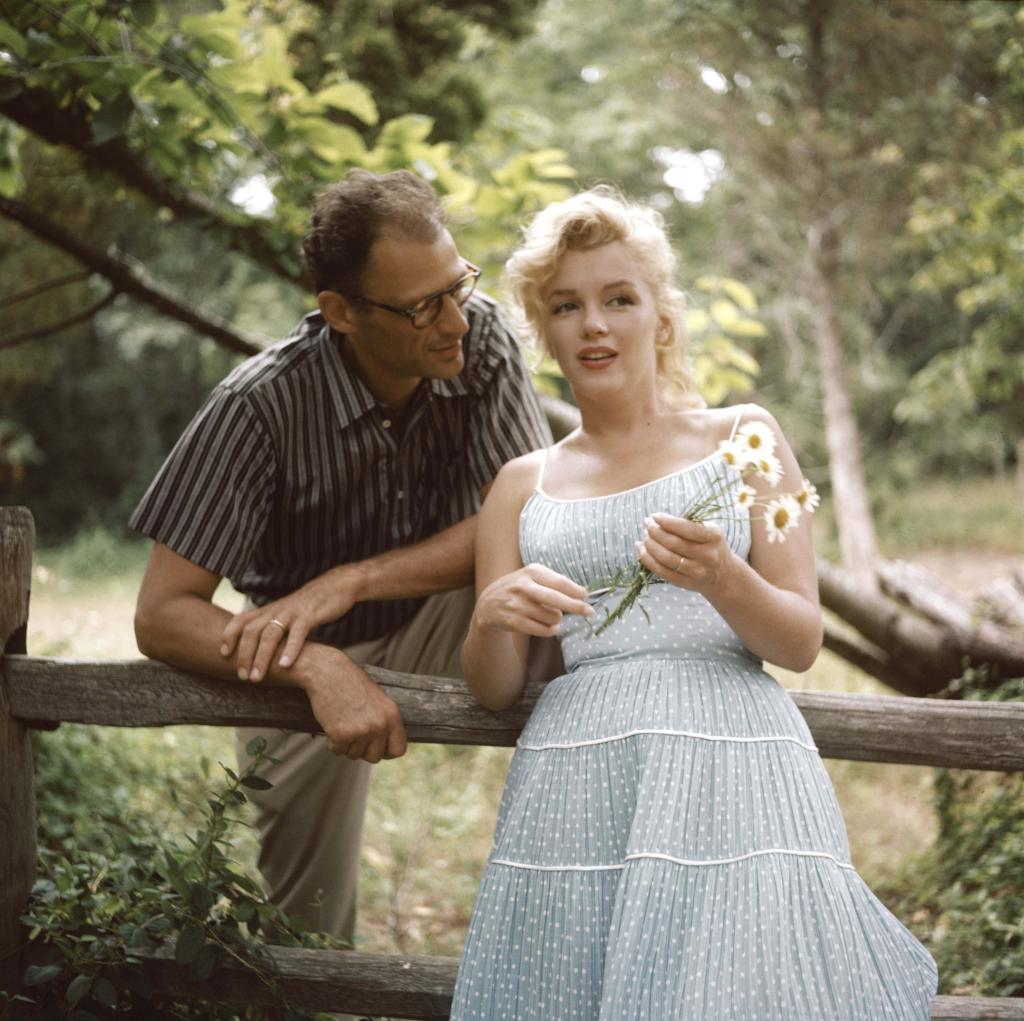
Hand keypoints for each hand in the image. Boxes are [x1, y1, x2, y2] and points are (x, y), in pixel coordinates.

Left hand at [220, 568, 360, 681]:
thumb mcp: (285, 613)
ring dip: (262, 657)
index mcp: (268, 610)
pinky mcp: (309, 615)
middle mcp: (276, 610)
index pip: (240, 620)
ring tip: (257, 677)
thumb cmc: (309, 605)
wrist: (336, 586)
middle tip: (241, 676)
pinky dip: (290, 650)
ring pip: (271, 634)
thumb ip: (272, 626)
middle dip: (244, 655)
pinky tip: (286, 666)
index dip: (229, 636)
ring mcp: (292, 612)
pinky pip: (297, 634)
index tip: (223, 654)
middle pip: (252, 631)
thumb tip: (257, 648)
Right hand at [295, 644, 406, 761]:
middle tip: (353, 734)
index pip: (398, 749)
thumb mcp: (378, 700)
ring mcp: (361, 731)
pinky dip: (332, 741)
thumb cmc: (351, 683)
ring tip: (342, 722)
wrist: (328, 672)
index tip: (376, 749)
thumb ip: (384, 722)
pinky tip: (332, 723)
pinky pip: (337, 751)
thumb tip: (385, 747)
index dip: (386, 752)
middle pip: (374, 757)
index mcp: (392, 716)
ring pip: (354, 755)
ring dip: (346, 744)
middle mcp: (380, 725)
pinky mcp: (341, 735)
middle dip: (363, 750)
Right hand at [474, 563, 594, 637]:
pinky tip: (550, 626)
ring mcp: (517, 604)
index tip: (586, 596)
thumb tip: (582, 594)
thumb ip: (554, 582)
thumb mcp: (532, 577)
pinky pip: (543, 629)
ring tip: (551, 616)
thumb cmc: (519, 589)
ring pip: (551, 617)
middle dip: (576, 607)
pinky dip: (551, 629)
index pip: (558, 581)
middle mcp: (523, 586)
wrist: (488, 604)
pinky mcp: (513, 621)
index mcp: (531, 571)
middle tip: (590, 612)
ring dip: (557, 619)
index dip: (575, 590)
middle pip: (556, 599)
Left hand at [637, 513, 736, 595]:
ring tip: (644, 536)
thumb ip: (688, 525)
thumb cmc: (710, 546)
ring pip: (666, 558)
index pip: (686, 528)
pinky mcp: (687, 583)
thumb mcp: (709, 531)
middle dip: (655, 532)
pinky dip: (648, 560)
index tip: (654, 516)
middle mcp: (708, 556)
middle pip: (673, 543)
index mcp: (713, 537)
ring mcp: (697, 572)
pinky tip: (641, 550)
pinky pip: (662, 572)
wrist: (724, 576)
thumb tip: (655, 520)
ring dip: (649, 545)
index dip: (666, 521)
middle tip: (647, 524)